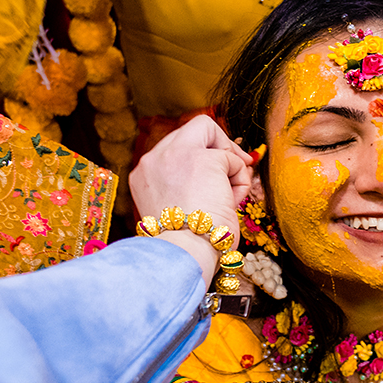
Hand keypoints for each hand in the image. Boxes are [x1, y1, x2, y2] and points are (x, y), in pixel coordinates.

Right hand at [128, 115, 252, 236]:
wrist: (184, 253)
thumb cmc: (184, 245)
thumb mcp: (175, 210)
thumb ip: (185, 187)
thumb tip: (218, 174)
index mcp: (143, 175)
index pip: (174, 149)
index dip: (198, 155)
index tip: (215, 173)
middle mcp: (154, 159)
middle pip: (190, 129)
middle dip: (217, 145)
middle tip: (236, 166)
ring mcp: (177, 154)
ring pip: (208, 130)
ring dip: (228, 162)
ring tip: (229, 195)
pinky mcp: (204, 159)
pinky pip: (233, 160)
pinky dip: (239, 180)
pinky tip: (231, 202)